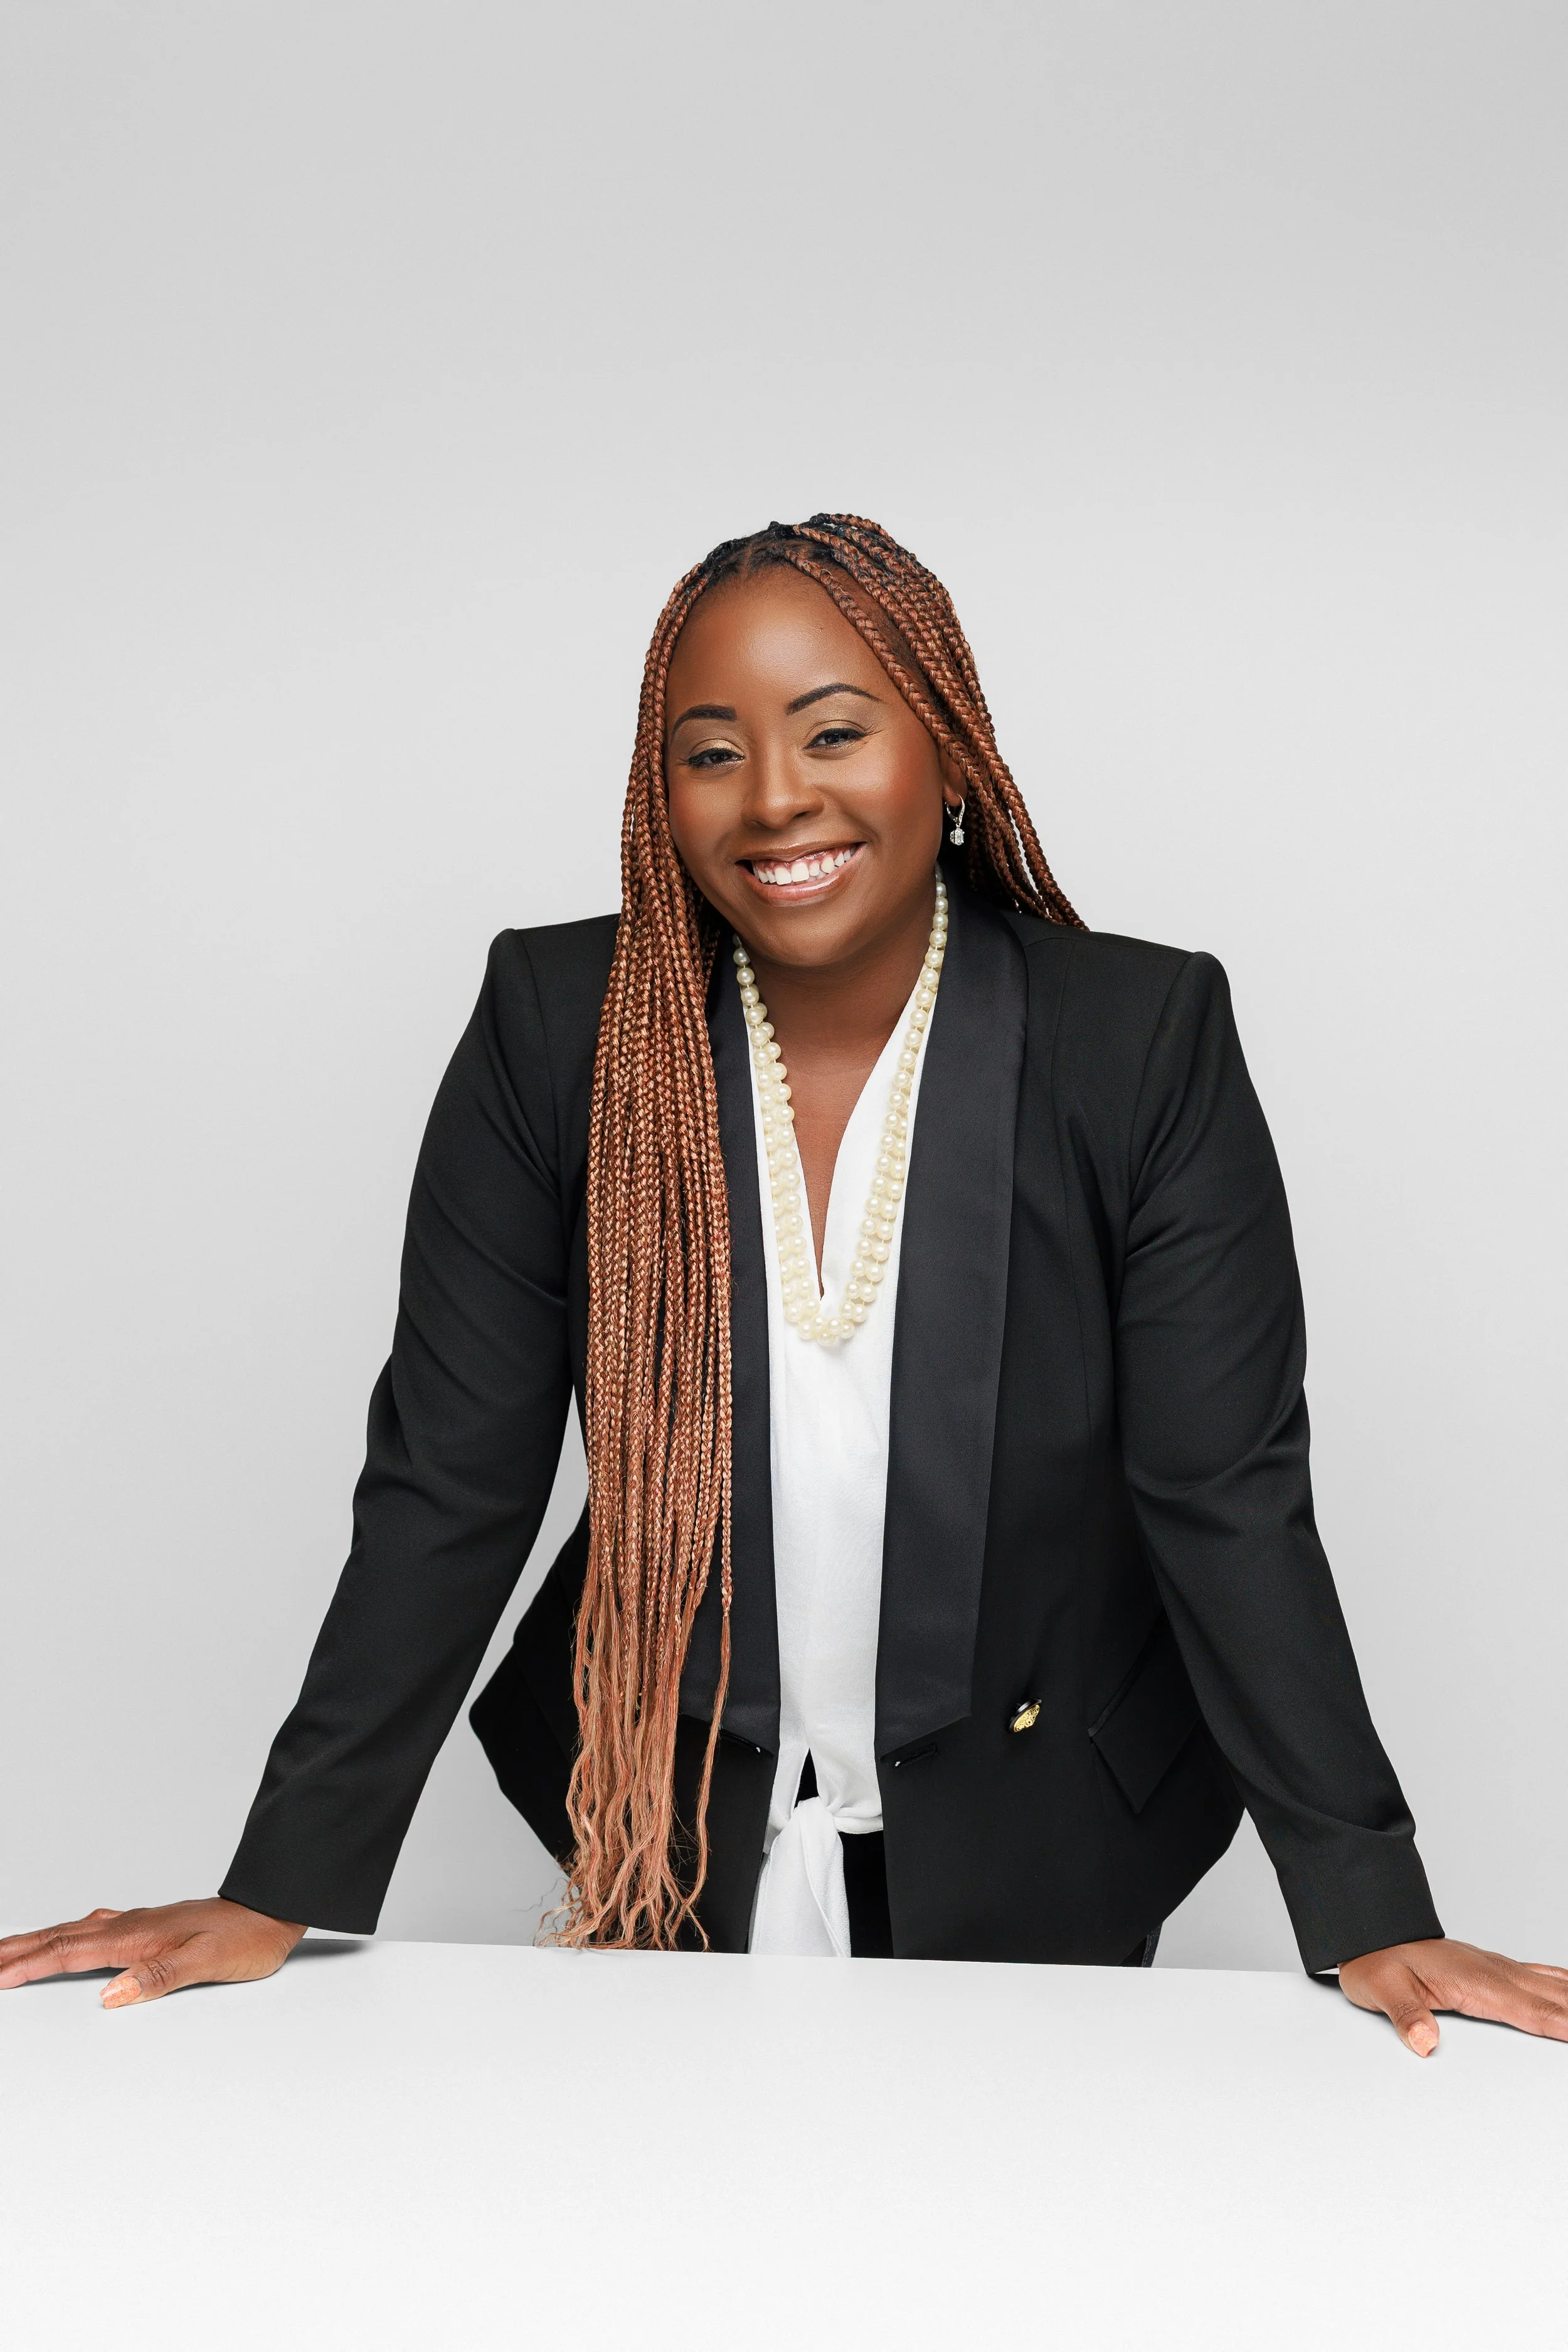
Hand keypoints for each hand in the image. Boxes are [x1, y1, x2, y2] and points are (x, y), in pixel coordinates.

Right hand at [0, 1898, 305, 2007]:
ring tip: (7, 1949)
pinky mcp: (151, 1926)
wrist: (273, 1909)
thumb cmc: (247, 1937)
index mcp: (138, 1935)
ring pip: (74, 1931)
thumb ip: (160, 1976)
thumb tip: (112, 1993)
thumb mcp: (209, 1962)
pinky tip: (67, 1937)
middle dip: (17, 1949)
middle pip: (61, 1937)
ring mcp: (140, 1924)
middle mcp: (133, 1926)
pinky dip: (66, 1936)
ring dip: (36, 1941)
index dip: (29, 1965)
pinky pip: (93, 1930)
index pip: (70, 1952)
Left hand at [1339, 1936, 1567, 2055]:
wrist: (1370, 1931)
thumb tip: (1423, 2041)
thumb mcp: (1380, 1988)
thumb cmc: (1377, 1959)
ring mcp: (1498, 1969)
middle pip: (1558, 2000)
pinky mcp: (1494, 1970)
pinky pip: (1542, 1976)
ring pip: (1555, 1986)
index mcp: (1477, 1983)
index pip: (1535, 2012)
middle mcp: (1496, 1973)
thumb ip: (1405, 2014)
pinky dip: (1566, 1985)